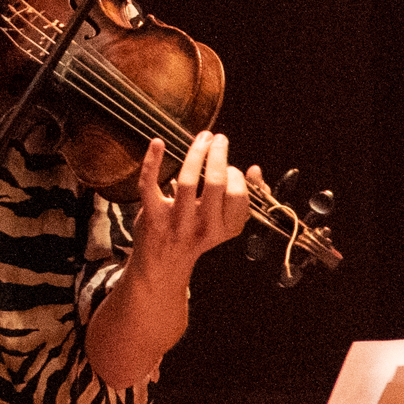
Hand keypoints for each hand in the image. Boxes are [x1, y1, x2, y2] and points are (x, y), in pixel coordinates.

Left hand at [126, 132, 257, 279]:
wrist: (163, 265)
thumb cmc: (197, 237)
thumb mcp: (226, 225)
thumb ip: (244, 198)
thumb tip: (254, 170)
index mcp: (225, 228)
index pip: (237, 195)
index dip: (236, 176)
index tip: (231, 168)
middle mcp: (203, 226)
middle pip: (215, 183)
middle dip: (218, 154)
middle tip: (219, 139)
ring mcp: (177, 221)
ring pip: (187, 180)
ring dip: (196, 153)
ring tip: (203, 138)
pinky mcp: (152, 216)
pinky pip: (149, 184)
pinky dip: (152, 161)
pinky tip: (158, 142)